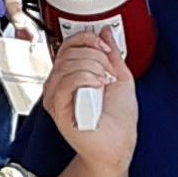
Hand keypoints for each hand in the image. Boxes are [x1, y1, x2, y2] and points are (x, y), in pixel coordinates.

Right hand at [41, 32, 137, 172]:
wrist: (118, 144)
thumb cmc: (118, 120)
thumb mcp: (120, 76)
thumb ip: (112, 53)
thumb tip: (106, 32)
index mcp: (72, 74)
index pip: (69, 44)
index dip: (87, 39)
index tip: (106, 48)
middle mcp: (60, 83)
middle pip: (69, 51)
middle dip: (96, 56)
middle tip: (108, 74)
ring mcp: (56, 95)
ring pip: (67, 64)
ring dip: (93, 68)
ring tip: (103, 84)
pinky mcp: (57, 107)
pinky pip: (64, 82)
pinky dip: (85, 78)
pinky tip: (97, 86)